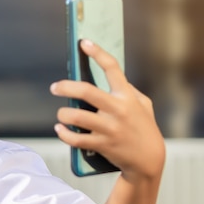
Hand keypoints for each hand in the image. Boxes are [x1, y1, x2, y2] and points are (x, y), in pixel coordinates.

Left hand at [50, 39, 164, 181]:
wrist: (149, 160)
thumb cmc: (144, 128)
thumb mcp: (144, 105)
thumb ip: (129, 90)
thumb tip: (109, 76)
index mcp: (127, 96)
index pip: (112, 68)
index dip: (97, 53)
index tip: (83, 43)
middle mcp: (118, 110)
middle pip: (86, 92)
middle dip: (66, 87)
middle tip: (54, 87)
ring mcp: (110, 128)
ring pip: (76, 117)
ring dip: (63, 115)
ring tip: (61, 114)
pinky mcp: (103, 145)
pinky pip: (76, 139)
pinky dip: (64, 134)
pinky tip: (60, 129)